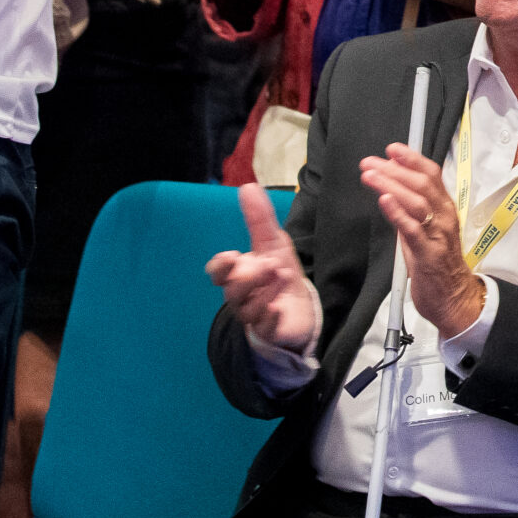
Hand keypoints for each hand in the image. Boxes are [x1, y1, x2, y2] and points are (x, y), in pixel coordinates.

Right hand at [206, 182, 319, 350]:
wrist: (299, 308)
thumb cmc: (278, 274)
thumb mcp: (273, 243)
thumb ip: (259, 218)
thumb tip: (247, 186)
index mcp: (237, 275)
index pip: (218, 273)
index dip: (221, 267)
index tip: (231, 256)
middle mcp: (241, 297)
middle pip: (233, 291)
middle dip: (248, 278)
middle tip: (269, 264)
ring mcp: (255, 316)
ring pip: (249, 309)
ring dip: (265, 292)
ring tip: (282, 274)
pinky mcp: (271, 331)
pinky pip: (265, 328)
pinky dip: (269, 318)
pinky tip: (277, 308)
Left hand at [360, 144, 488, 338]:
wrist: (455, 299)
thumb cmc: (438, 265)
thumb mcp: (427, 231)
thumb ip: (413, 213)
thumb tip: (391, 193)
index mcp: (446, 209)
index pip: (431, 175)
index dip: (411, 159)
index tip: (391, 149)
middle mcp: (445, 217)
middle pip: (422, 183)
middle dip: (394, 169)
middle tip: (369, 162)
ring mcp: (438, 235)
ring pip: (417, 201)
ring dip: (391, 185)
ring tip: (370, 175)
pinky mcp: (428, 254)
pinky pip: (412, 229)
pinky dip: (397, 212)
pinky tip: (384, 199)